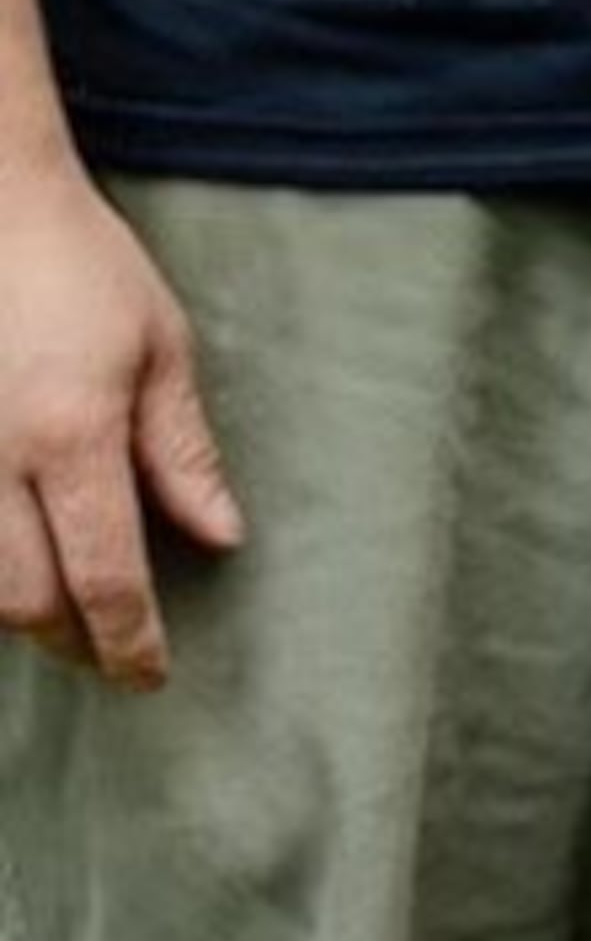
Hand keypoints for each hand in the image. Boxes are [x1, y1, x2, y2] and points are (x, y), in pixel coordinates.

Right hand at [0, 165, 243, 681]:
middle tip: (110, 651)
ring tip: (65, 617)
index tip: (150, 674)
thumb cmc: (83, 266)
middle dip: (72, 641)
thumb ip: (182, 452)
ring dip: (20, 612)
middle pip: (25, 600)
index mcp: (71, 436)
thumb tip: (220, 536)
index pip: (105, 576)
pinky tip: (13, 566)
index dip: (130, 640)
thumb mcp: (159, 346)